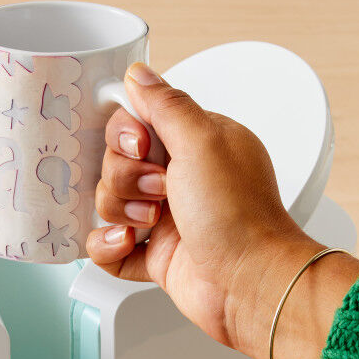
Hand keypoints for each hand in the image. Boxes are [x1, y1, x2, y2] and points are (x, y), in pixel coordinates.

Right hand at [85, 62, 358, 358]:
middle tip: (159, 190)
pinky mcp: (154, 256)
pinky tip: (129, 245)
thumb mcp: (203, 140)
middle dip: (125, 177)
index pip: (136, 123)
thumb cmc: (238, 216)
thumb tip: (140, 74)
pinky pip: (107, 246)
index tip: (141, 147)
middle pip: (115, 163)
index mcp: (196, 143)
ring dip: (122, 211)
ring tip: (153, 222)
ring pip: (108, 203)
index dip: (125, 135)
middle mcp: (180, 178)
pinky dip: (109, 246)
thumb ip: (166, 104)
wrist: (250, 283)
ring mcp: (165, 218)